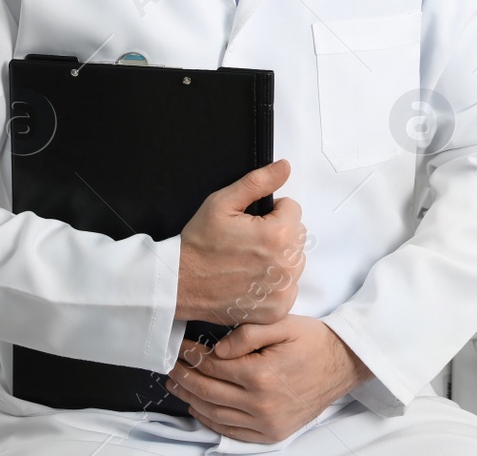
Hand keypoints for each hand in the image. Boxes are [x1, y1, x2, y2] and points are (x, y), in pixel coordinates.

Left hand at [165, 315, 370, 443]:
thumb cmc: (314, 341)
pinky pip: (232, 432)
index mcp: (261, 375)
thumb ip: (248, 334)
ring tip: (178, 385)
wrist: (344, 364)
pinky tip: (200, 408)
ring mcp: (266, 423)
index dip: (192, 356)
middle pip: (208, 392)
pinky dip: (210, 421)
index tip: (180, 347)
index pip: (212, 367)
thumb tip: (217, 350)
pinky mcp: (271, 434)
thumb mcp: (284, 324)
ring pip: (215, 415)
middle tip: (171, 367)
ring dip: (191, 400)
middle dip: (184, 378)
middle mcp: (260, 404)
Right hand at [176, 158, 305, 324]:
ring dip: (278, 258)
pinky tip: (252, 280)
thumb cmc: (198, 244)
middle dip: (277, 233)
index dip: (270, 212)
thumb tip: (284, 167)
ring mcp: (283, 290)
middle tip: (247, 242)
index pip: (292, 210)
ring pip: (294, 261)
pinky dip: (274, 284)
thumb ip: (258, 182)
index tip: (250, 223)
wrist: (179, 284)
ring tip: (248, 261)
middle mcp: (286, 265)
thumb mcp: (222, 203)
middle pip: (297, 236)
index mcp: (278, 234)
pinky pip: (289, 287)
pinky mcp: (277, 309)